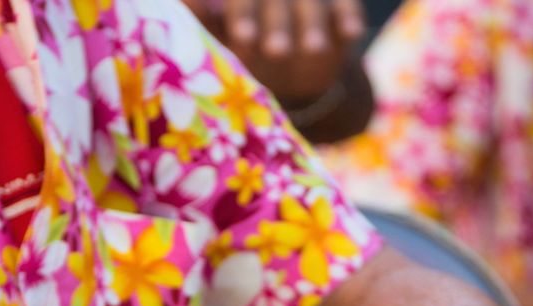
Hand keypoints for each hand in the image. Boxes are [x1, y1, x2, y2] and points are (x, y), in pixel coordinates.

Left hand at [185, 0, 364, 108]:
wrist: (291, 72)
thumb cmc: (246, 48)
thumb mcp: (223, 39)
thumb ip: (204, 19)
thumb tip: (182, 2)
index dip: (244, 14)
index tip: (242, 37)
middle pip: (276, 0)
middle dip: (277, 24)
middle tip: (276, 51)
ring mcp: (309, 0)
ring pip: (311, 6)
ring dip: (313, 26)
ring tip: (313, 50)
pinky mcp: (340, 8)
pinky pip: (347, 7)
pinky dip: (349, 18)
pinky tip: (350, 33)